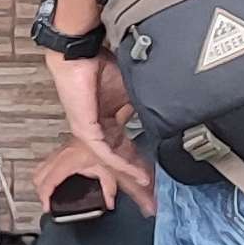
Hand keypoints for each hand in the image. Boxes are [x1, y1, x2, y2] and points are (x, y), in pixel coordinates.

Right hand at [32, 138, 152, 221]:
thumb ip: (128, 188)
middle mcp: (62, 154)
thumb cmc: (107, 135)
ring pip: (41, 167)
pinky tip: (61, 179)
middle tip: (49, 204)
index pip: (49, 181)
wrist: (101, 114)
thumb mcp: (115, 167)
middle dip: (40, 191)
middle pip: (38, 174)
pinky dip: (50, 172)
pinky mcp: (65, 147)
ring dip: (43, 181)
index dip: (45, 197)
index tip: (49, 209)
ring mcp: (62, 150)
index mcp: (71, 161)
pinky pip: (49, 161)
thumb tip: (145, 206)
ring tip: (51, 195)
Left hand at [48, 53, 154, 206]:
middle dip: (137, 175)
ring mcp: (90, 132)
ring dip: (131, 174)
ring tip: (148, 186)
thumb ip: (142, 105)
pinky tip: (137, 173)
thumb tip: (163, 113)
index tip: (156, 170)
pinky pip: (105, 153)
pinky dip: (122, 164)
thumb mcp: (130, 89)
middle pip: (120, 158)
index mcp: (108, 120)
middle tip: (152, 190)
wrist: (80, 54)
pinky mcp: (85, 130)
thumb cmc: (98, 65)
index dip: (141, 159)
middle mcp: (98, 129)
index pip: (126, 145)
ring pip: (112, 160)